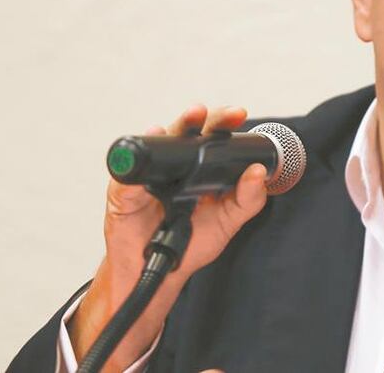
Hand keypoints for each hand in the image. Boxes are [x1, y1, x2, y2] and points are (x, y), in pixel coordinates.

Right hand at [69, 105, 268, 370]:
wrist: (159, 273)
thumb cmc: (190, 244)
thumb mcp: (227, 222)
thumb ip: (247, 199)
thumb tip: (258, 172)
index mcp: (200, 168)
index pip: (212, 136)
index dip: (223, 121)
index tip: (238, 114)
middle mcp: (174, 166)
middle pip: (184, 132)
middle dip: (197, 117)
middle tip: (205, 111)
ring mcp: (148, 177)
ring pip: (156, 145)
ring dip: (168, 130)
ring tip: (179, 125)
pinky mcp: (124, 194)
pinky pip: (126, 177)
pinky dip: (134, 164)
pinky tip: (145, 152)